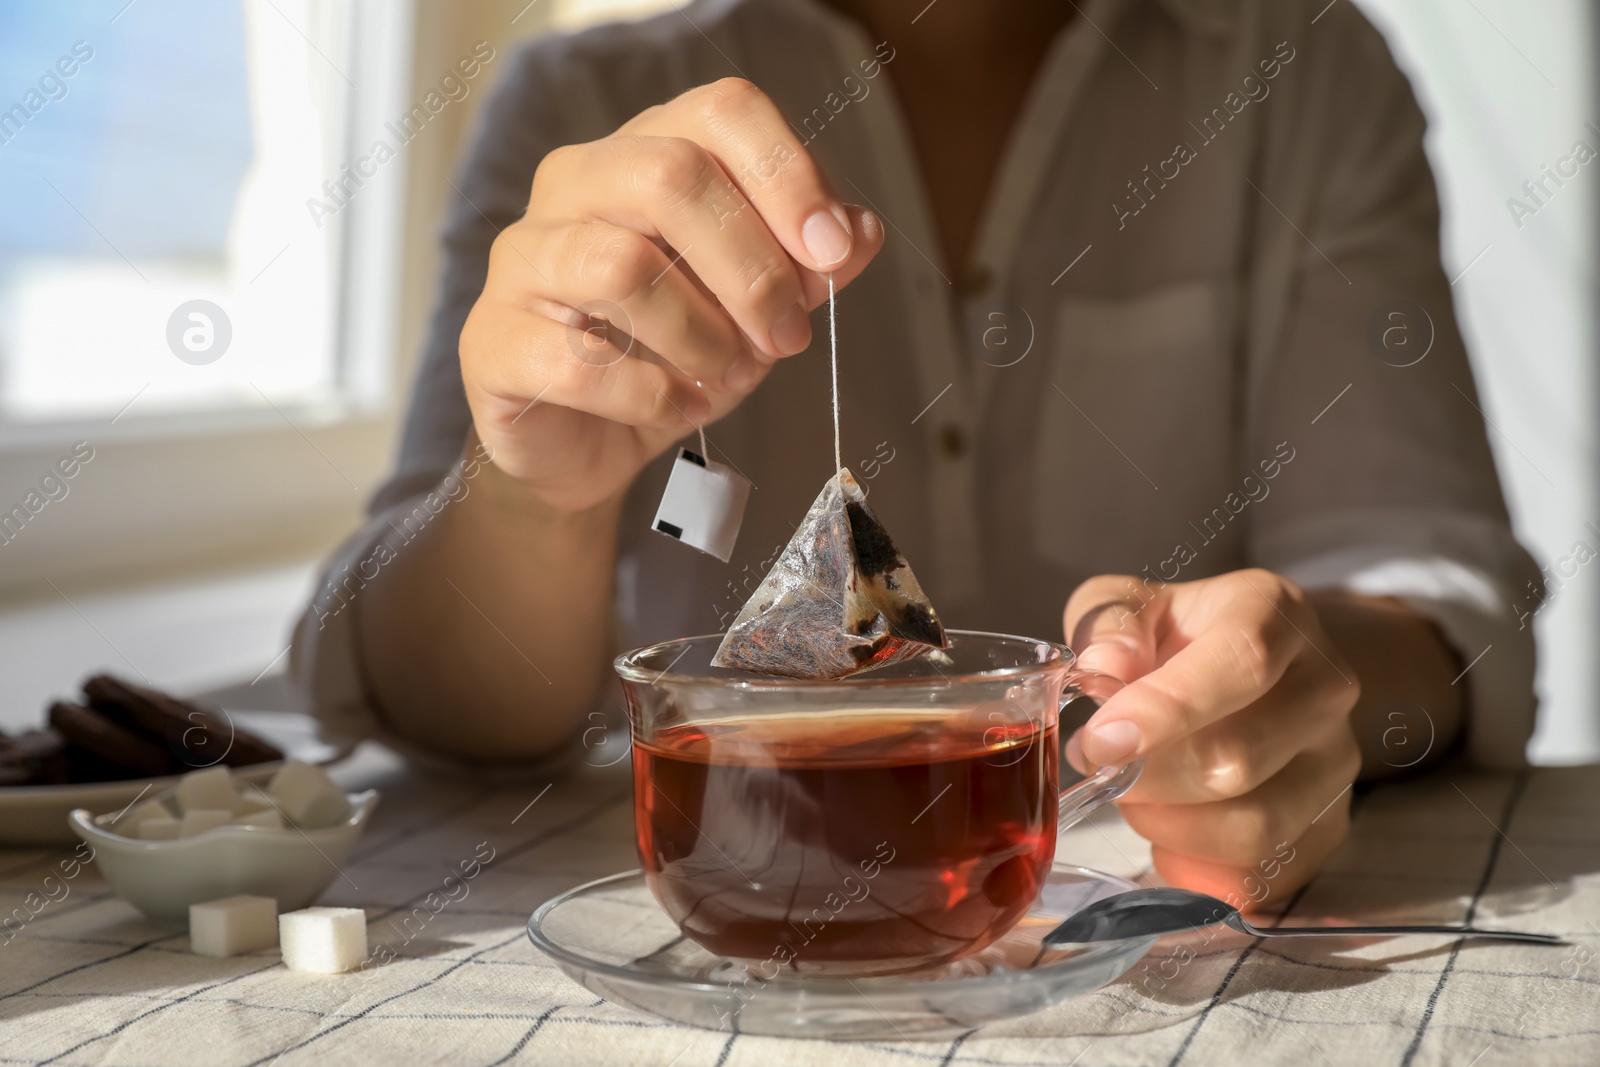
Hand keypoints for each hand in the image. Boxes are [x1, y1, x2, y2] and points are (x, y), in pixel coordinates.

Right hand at [458, 77, 884, 511]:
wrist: (584, 447)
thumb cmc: (668, 359)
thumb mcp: (755, 312)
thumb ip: (805, 269)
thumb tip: (859, 233)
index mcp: (643, 154)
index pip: (720, 112)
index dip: (787, 174)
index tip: (832, 250)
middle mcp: (574, 185)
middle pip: (669, 176)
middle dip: (751, 267)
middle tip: (787, 336)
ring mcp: (522, 258)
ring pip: (622, 264)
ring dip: (701, 335)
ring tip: (726, 376)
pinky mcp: (492, 340)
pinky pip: (579, 360)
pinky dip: (650, 392)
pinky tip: (676, 405)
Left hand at [1063, 569, 1362, 908]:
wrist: (1244, 668)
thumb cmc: (1176, 635)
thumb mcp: (1130, 606)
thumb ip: (1107, 626)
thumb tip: (1106, 670)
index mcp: (1275, 614)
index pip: (1244, 661)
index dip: (1167, 708)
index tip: (1101, 740)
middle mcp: (1324, 686)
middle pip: (1241, 758)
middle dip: (1149, 778)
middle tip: (1101, 767)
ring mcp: (1336, 761)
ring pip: (1254, 827)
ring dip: (1168, 826)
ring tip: (1133, 796)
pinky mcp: (1329, 824)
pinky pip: (1259, 874)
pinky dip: (1195, 867)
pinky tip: (1164, 833)